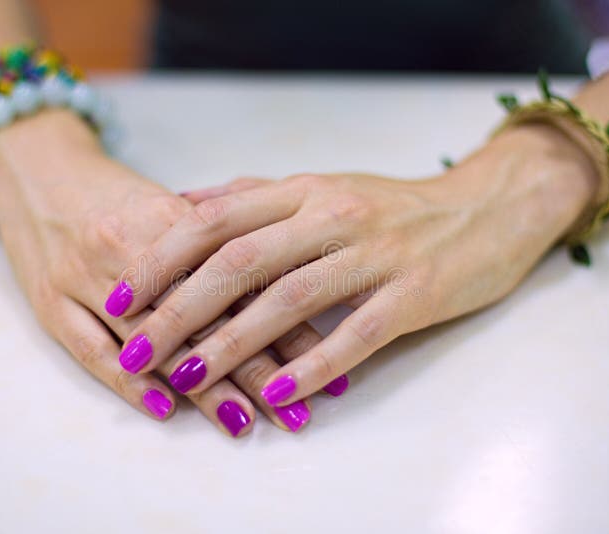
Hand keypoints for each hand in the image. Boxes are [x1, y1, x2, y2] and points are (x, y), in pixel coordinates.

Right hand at [0, 109, 315, 434]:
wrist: (35, 170)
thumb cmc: (113, 193)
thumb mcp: (169, 204)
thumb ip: (221, 237)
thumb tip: (289, 276)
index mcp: (168, 219)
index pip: (241, 284)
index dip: (286, 329)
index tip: (325, 366)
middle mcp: (130, 249)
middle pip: (203, 318)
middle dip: (255, 371)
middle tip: (296, 417)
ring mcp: (85, 278)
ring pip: (155, 340)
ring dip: (202, 387)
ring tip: (244, 422)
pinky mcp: (50, 304)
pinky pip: (92, 350)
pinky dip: (130, 382)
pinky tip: (167, 410)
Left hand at [108, 123, 597, 406]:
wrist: (486, 209)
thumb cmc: (393, 206)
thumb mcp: (321, 187)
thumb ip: (254, 196)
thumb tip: (185, 205)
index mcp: (303, 191)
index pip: (216, 220)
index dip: (163, 258)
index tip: (122, 294)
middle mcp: (331, 216)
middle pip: (241, 261)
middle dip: (180, 308)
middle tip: (138, 348)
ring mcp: (374, 253)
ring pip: (290, 299)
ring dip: (234, 342)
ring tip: (189, 378)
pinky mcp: (413, 292)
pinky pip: (356, 332)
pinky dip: (313, 363)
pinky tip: (278, 392)